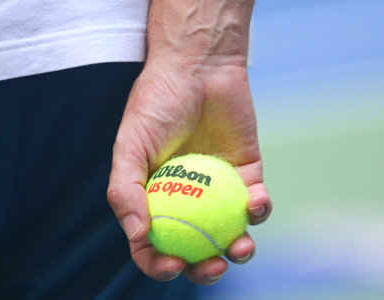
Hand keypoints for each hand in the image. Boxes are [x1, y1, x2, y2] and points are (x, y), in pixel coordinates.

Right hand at [107, 60, 271, 284]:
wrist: (199, 67)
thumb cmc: (158, 104)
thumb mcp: (129, 145)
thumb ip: (124, 190)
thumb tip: (138, 236)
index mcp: (155, 198)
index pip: (154, 243)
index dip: (160, 263)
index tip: (172, 265)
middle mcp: (187, 199)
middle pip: (196, 247)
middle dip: (205, 268)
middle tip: (213, 266)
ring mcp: (218, 190)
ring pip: (230, 233)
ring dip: (239, 249)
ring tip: (240, 247)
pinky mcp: (247, 175)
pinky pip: (255, 203)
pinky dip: (259, 209)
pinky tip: (255, 201)